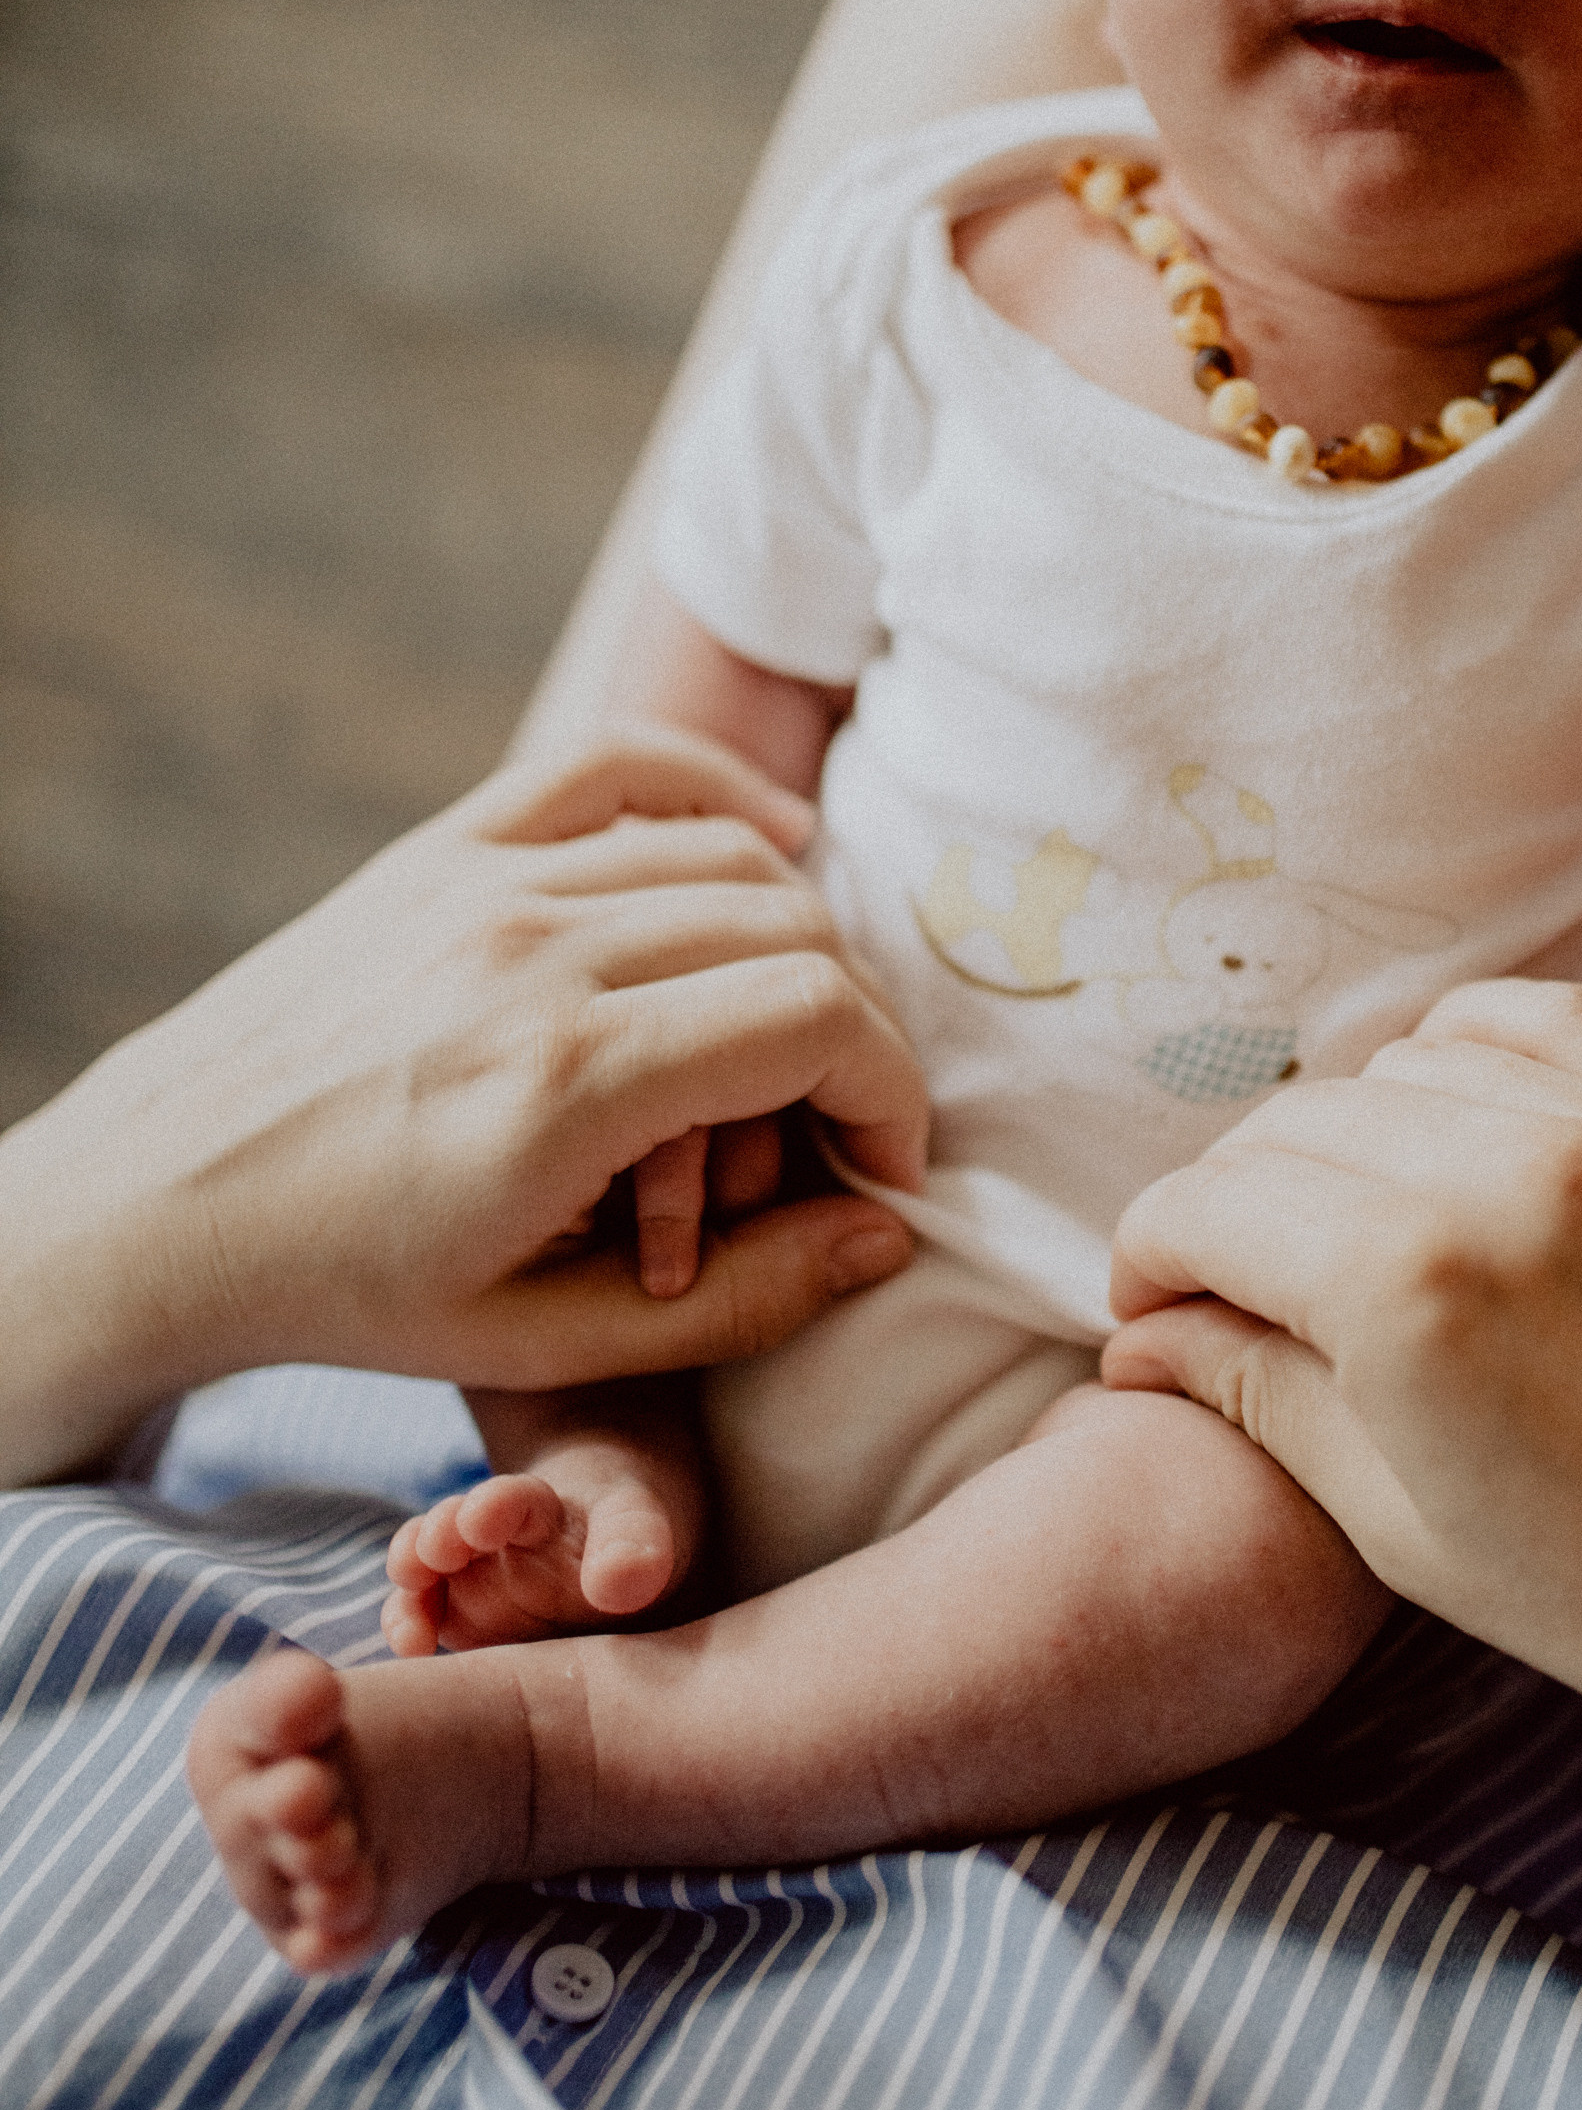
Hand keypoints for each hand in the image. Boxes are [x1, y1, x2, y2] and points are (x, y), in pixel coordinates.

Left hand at [1, 733, 923, 1485]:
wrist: (162, 1202)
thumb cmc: (350, 1289)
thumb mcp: (540, 1344)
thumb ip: (734, 1302)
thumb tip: (885, 1238)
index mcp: (562, 1086)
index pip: (815, 1019)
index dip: (891, 1088)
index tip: (886, 1162)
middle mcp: (533, 956)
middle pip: (794, 931)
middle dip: (857, 1031)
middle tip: (840, 1120)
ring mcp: (486, 882)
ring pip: (729, 854)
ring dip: (798, 940)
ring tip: (782, 1036)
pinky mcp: (447, 847)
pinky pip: (617, 765)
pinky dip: (715, 790)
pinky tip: (768, 840)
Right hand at [1105, 979, 1581, 1794]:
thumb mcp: (1392, 1522)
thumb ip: (1254, 1392)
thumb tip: (1141, 1339)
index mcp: (1407, 1291)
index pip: (1205, 1207)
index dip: (1149, 1258)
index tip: (1152, 1306)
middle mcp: (1503, 1178)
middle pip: (1284, 1130)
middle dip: (1234, 1208)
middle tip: (1241, 1286)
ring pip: (1395, 1067)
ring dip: (1348, 1138)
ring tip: (1364, 1226)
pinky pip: (1532, 1021)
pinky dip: (1469, 1058)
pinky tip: (1461, 1129)